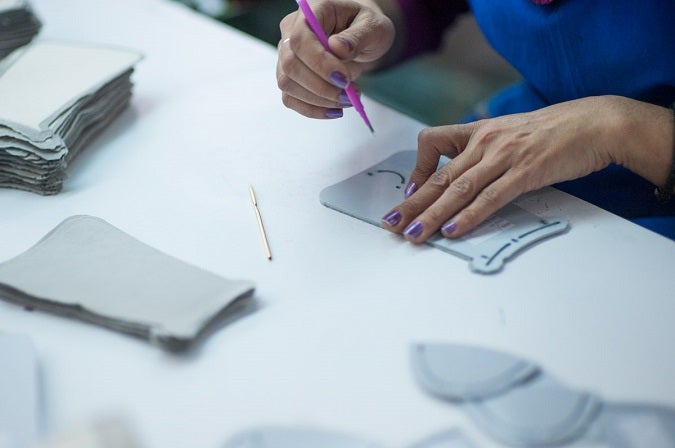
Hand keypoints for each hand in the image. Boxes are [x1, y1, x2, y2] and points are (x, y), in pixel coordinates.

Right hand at [276, 0, 393, 118]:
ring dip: (318, 100)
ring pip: (288, 84)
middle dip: (320, 87)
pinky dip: (313, 110)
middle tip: (349, 95)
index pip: (300, 39)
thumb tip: (337, 49)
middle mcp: (291, 32)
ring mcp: (287, 55)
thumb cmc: (366, 26)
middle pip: (290, 65)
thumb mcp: (373, 26)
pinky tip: (335, 110)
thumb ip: (358, 36)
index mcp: (310, 12)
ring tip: (348, 100)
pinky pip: (291, 98)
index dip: (319, 63)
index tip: (344, 79)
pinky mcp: (291, 77)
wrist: (361, 36)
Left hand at [380, 96, 673, 240]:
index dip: (417, 168)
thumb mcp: (512, 134)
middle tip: (390, 224)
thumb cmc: (554, 132)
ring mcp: (504, 156)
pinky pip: (490, 197)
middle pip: (439, 176)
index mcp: (479, 131)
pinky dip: (469, 216)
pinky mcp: (525, 172)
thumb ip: (487, 153)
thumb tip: (468, 179)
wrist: (596, 122)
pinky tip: (452, 230)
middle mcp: (485, 142)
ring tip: (413, 234)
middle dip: (411, 203)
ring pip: (459, 189)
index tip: (410, 191)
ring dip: (432, 215)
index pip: (432, 141)